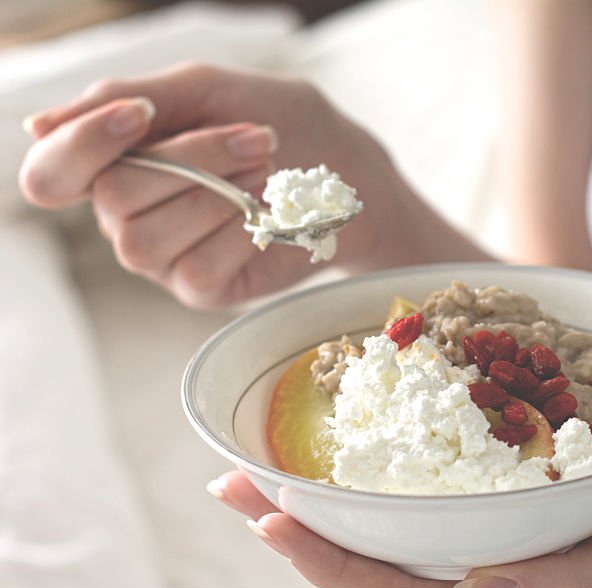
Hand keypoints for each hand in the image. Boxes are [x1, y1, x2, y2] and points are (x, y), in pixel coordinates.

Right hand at [19, 63, 400, 308]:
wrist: (349, 175)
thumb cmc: (281, 124)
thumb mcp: (209, 91)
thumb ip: (130, 96)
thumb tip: (37, 124)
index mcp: (113, 161)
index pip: (49, 172)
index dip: (82, 146)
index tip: (144, 116)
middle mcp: (124, 214)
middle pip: (113, 198)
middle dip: (195, 159)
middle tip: (258, 140)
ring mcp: (162, 258)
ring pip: (147, 239)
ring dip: (220, 196)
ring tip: (268, 175)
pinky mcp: (202, 288)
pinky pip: (197, 267)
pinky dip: (241, 234)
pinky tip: (270, 217)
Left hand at [206, 470, 591, 587]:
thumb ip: (567, 583)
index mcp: (511, 578)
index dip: (331, 566)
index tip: (268, 519)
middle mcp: (490, 548)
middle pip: (377, 555)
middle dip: (300, 527)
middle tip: (228, 483)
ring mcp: (496, 510)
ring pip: (394, 516)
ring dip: (326, 491)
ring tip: (261, 460)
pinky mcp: (509, 470)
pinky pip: (432, 469)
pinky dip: (382, 453)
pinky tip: (353, 425)